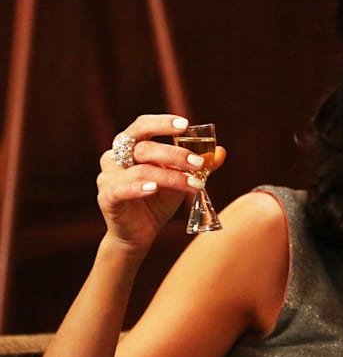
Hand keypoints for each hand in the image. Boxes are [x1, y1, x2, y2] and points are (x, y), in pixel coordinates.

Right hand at [96, 114, 226, 251]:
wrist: (141, 233)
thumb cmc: (158, 201)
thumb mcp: (181, 180)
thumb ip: (198, 166)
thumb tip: (220, 151)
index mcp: (131, 147)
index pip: (142, 126)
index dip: (162, 123)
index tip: (185, 125)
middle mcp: (115, 158)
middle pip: (143, 147)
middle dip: (174, 154)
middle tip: (198, 163)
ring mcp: (108, 177)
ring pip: (140, 170)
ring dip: (171, 177)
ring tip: (195, 184)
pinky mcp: (107, 198)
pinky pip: (121, 189)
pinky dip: (139, 188)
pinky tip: (155, 188)